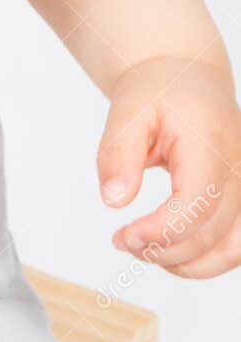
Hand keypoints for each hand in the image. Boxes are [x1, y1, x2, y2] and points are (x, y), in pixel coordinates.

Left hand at [96, 57, 240, 276]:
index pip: (196, 204)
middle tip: (123, 242)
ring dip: (190, 264)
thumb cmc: (158, 91)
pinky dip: (206, 258)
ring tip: (146, 251)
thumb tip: (113, 200)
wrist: (188, 77)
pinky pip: (237, 243)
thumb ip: (117, 154)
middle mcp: (240, 168)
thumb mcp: (127, 111)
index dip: (160, 232)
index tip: (122, 237)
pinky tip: (171, 251)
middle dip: (164, 250)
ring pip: (234, 249)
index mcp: (211, 143)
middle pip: (212, 233)